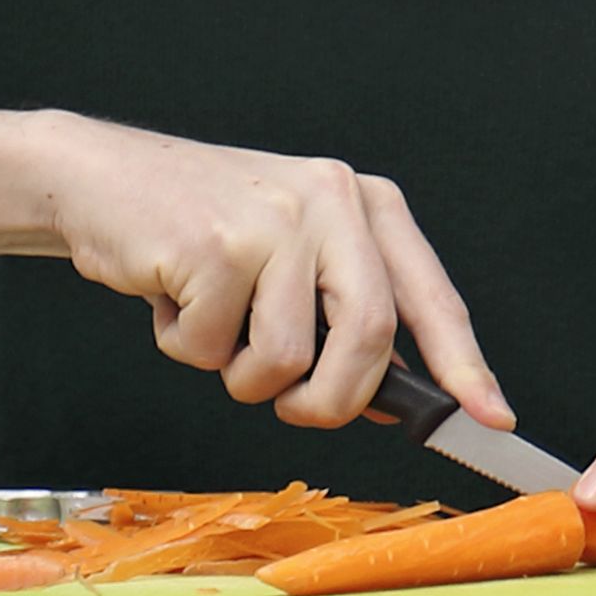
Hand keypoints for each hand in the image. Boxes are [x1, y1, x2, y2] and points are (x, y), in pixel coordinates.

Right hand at [21, 115, 500, 432]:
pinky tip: (174, 299)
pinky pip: (216, 349)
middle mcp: (333, 202)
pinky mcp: (214, 245)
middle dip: (333, 400)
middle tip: (296, 408)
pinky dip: (188, 348)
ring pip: (287, 358)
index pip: (432, 298)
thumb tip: (388, 400)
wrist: (101, 178)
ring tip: (214, 322)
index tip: (493, 417)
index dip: (465, 366)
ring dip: (241, 373)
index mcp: (366, 205)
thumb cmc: (201, 228)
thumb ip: (343, 313)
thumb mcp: (293, 255)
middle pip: (372, 336)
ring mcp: (275, 220)